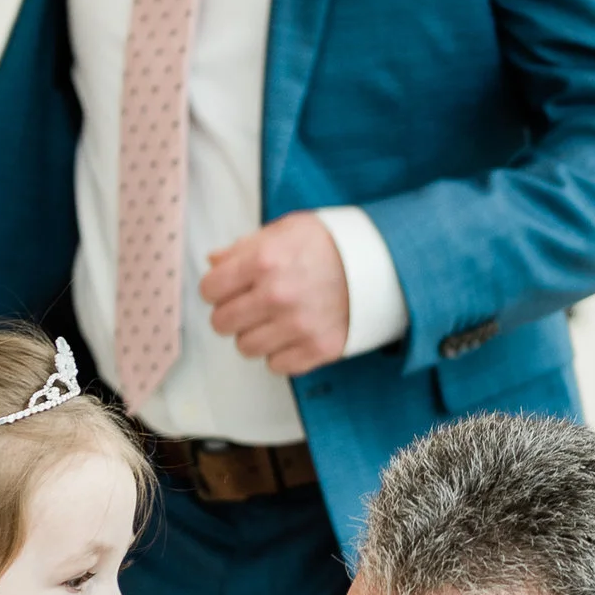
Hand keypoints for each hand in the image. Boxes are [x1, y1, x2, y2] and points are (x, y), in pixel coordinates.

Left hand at [200, 212, 349, 376]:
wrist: (385, 263)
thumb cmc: (332, 244)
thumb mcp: (288, 229)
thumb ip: (245, 247)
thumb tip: (213, 263)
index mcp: (264, 259)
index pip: (210, 290)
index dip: (216, 289)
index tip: (227, 289)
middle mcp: (277, 295)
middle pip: (222, 323)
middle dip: (231, 314)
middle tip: (250, 306)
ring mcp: (298, 325)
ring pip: (246, 347)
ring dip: (255, 335)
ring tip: (274, 320)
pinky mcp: (318, 349)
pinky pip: (276, 365)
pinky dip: (281, 353)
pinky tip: (293, 334)